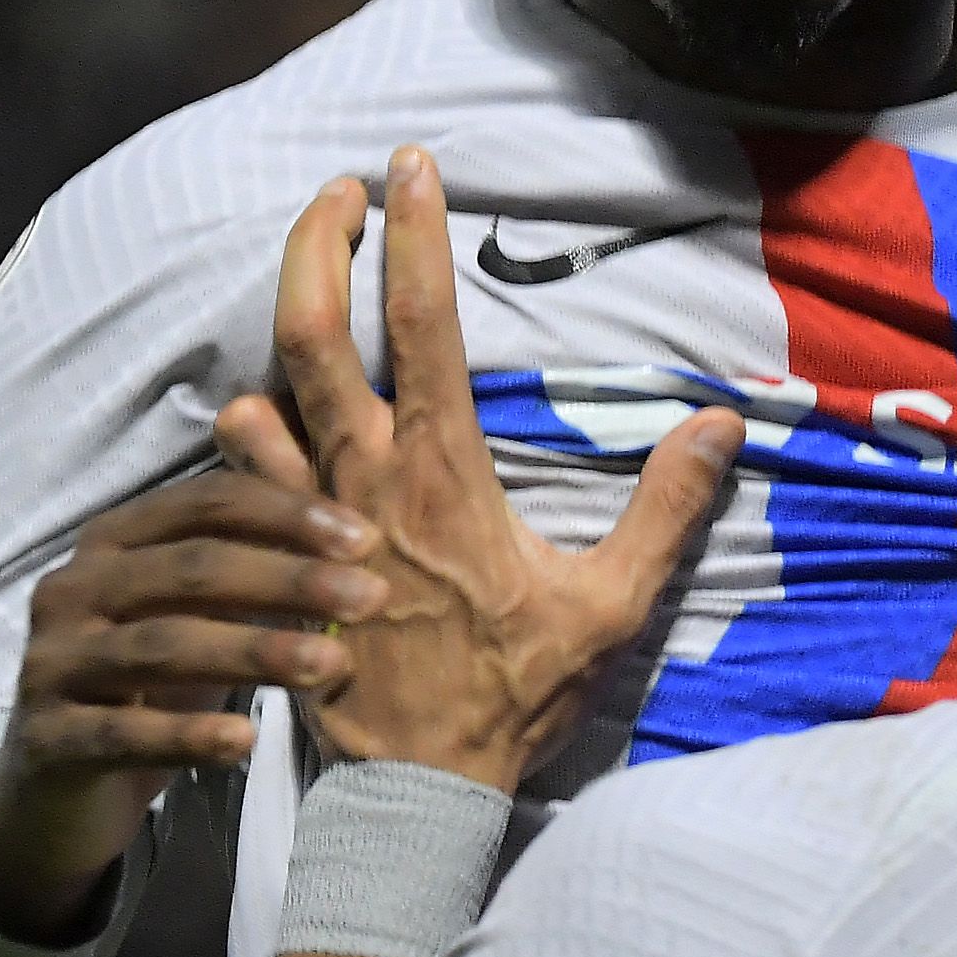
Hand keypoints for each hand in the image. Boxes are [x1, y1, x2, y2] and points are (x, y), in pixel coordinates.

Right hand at [0, 477, 388, 943]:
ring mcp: (52, 662)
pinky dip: (189, 735)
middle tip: (372, 598)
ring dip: (256, 651)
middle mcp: (72, 588)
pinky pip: (124, 732)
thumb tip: (362, 543)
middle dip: (290, 579)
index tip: (366, 541)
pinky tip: (246, 742)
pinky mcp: (48, 737)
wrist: (56, 787)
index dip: (288, 515)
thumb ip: (252, 571)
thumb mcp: (196, 617)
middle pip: (191, 568)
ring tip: (332, 665)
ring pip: (164, 645)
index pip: (206, 504)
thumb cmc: (148, 686)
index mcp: (112, 540)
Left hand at [234, 144, 741, 791]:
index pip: (425, 324)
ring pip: (262, 387)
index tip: (413, 166)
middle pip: (310, 329)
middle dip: (317, 240)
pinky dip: (241, 423)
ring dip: (276, 324)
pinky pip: (236, 471)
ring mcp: (310, 515)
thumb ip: (666, 511)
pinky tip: (257, 405)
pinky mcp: (279, 558)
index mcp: (445, 471)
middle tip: (339, 188)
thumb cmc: (513, 697)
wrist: (416, 791)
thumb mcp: (610, 608)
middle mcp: (365, 476)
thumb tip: (719, 426)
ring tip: (304, 278)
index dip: (416, 233)